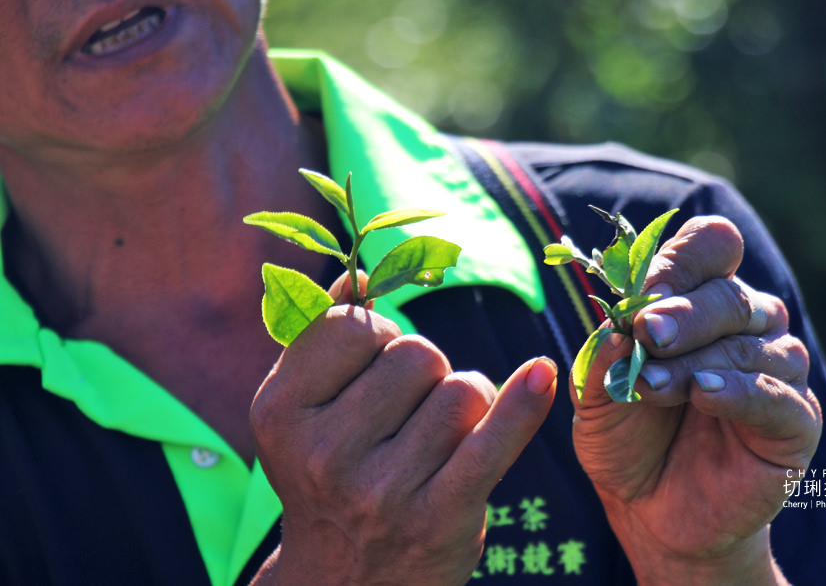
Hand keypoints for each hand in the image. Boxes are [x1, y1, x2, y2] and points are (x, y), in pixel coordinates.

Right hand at [250, 273, 557, 584]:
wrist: (346, 584)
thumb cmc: (331, 478)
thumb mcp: (304, 413)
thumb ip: (326, 340)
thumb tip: (362, 273)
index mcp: (281, 412)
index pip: (356, 325)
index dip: (377, 338)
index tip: (375, 371)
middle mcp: (324, 453)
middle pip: (417, 354)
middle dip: (426, 375)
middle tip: (407, 421)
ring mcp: (382, 490)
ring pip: (463, 388)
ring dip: (468, 403)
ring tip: (441, 440)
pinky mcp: (439, 518)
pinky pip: (494, 438)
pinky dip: (523, 403)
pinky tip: (542, 373)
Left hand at [572, 217, 821, 584]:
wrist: (650, 510)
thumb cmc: (627, 436)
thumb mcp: (598, 392)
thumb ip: (604, 357)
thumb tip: (614, 326)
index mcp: (702, 299)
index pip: (713, 247)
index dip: (682, 261)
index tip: (642, 291)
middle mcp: (747, 325)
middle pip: (729, 295)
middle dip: (682, 314)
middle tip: (646, 334)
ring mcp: (776, 371)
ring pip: (750, 346)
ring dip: (696, 361)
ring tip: (653, 386)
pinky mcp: (795, 422)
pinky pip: (777, 397)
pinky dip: (739, 392)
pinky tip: (704, 395)